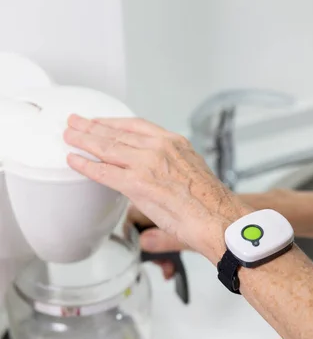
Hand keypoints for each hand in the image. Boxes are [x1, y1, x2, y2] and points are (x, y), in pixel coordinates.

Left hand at [64, 116, 247, 264]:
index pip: (136, 125)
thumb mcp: (190, 175)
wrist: (218, 217)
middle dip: (92, 127)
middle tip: (74, 123)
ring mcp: (147, 163)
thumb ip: (168, 182)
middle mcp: (159, 147)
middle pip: (117, 132)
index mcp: (174, 142)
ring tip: (69, 136)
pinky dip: (86, 165)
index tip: (100, 121)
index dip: (113, 122)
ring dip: (84, 141)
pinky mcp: (138, 183)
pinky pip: (104, 171)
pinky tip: (74, 161)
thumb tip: (154, 206)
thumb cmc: (210, 204)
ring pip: (107, 147)